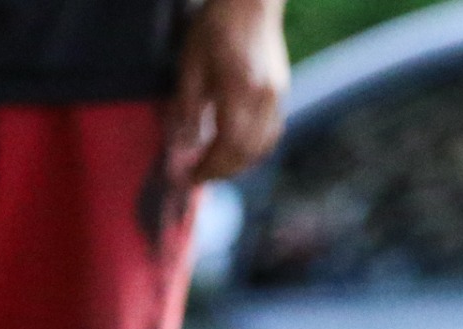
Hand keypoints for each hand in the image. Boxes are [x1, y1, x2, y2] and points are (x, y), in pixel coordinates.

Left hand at [170, 0, 289, 182]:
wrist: (251, 4)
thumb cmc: (216, 26)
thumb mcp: (191, 64)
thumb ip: (186, 106)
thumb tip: (181, 144)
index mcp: (240, 92)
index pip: (228, 146)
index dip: (210, 167)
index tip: (190, 177)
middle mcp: (264, 101)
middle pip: (247, 153)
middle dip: (223, 171)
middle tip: (199, 177)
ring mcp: (277, 99)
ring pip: (262, 147)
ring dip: (239, 163)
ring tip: (215, 166)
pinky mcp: (281, 96)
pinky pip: (270, 134)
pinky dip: (252, 148)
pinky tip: (235, 147)